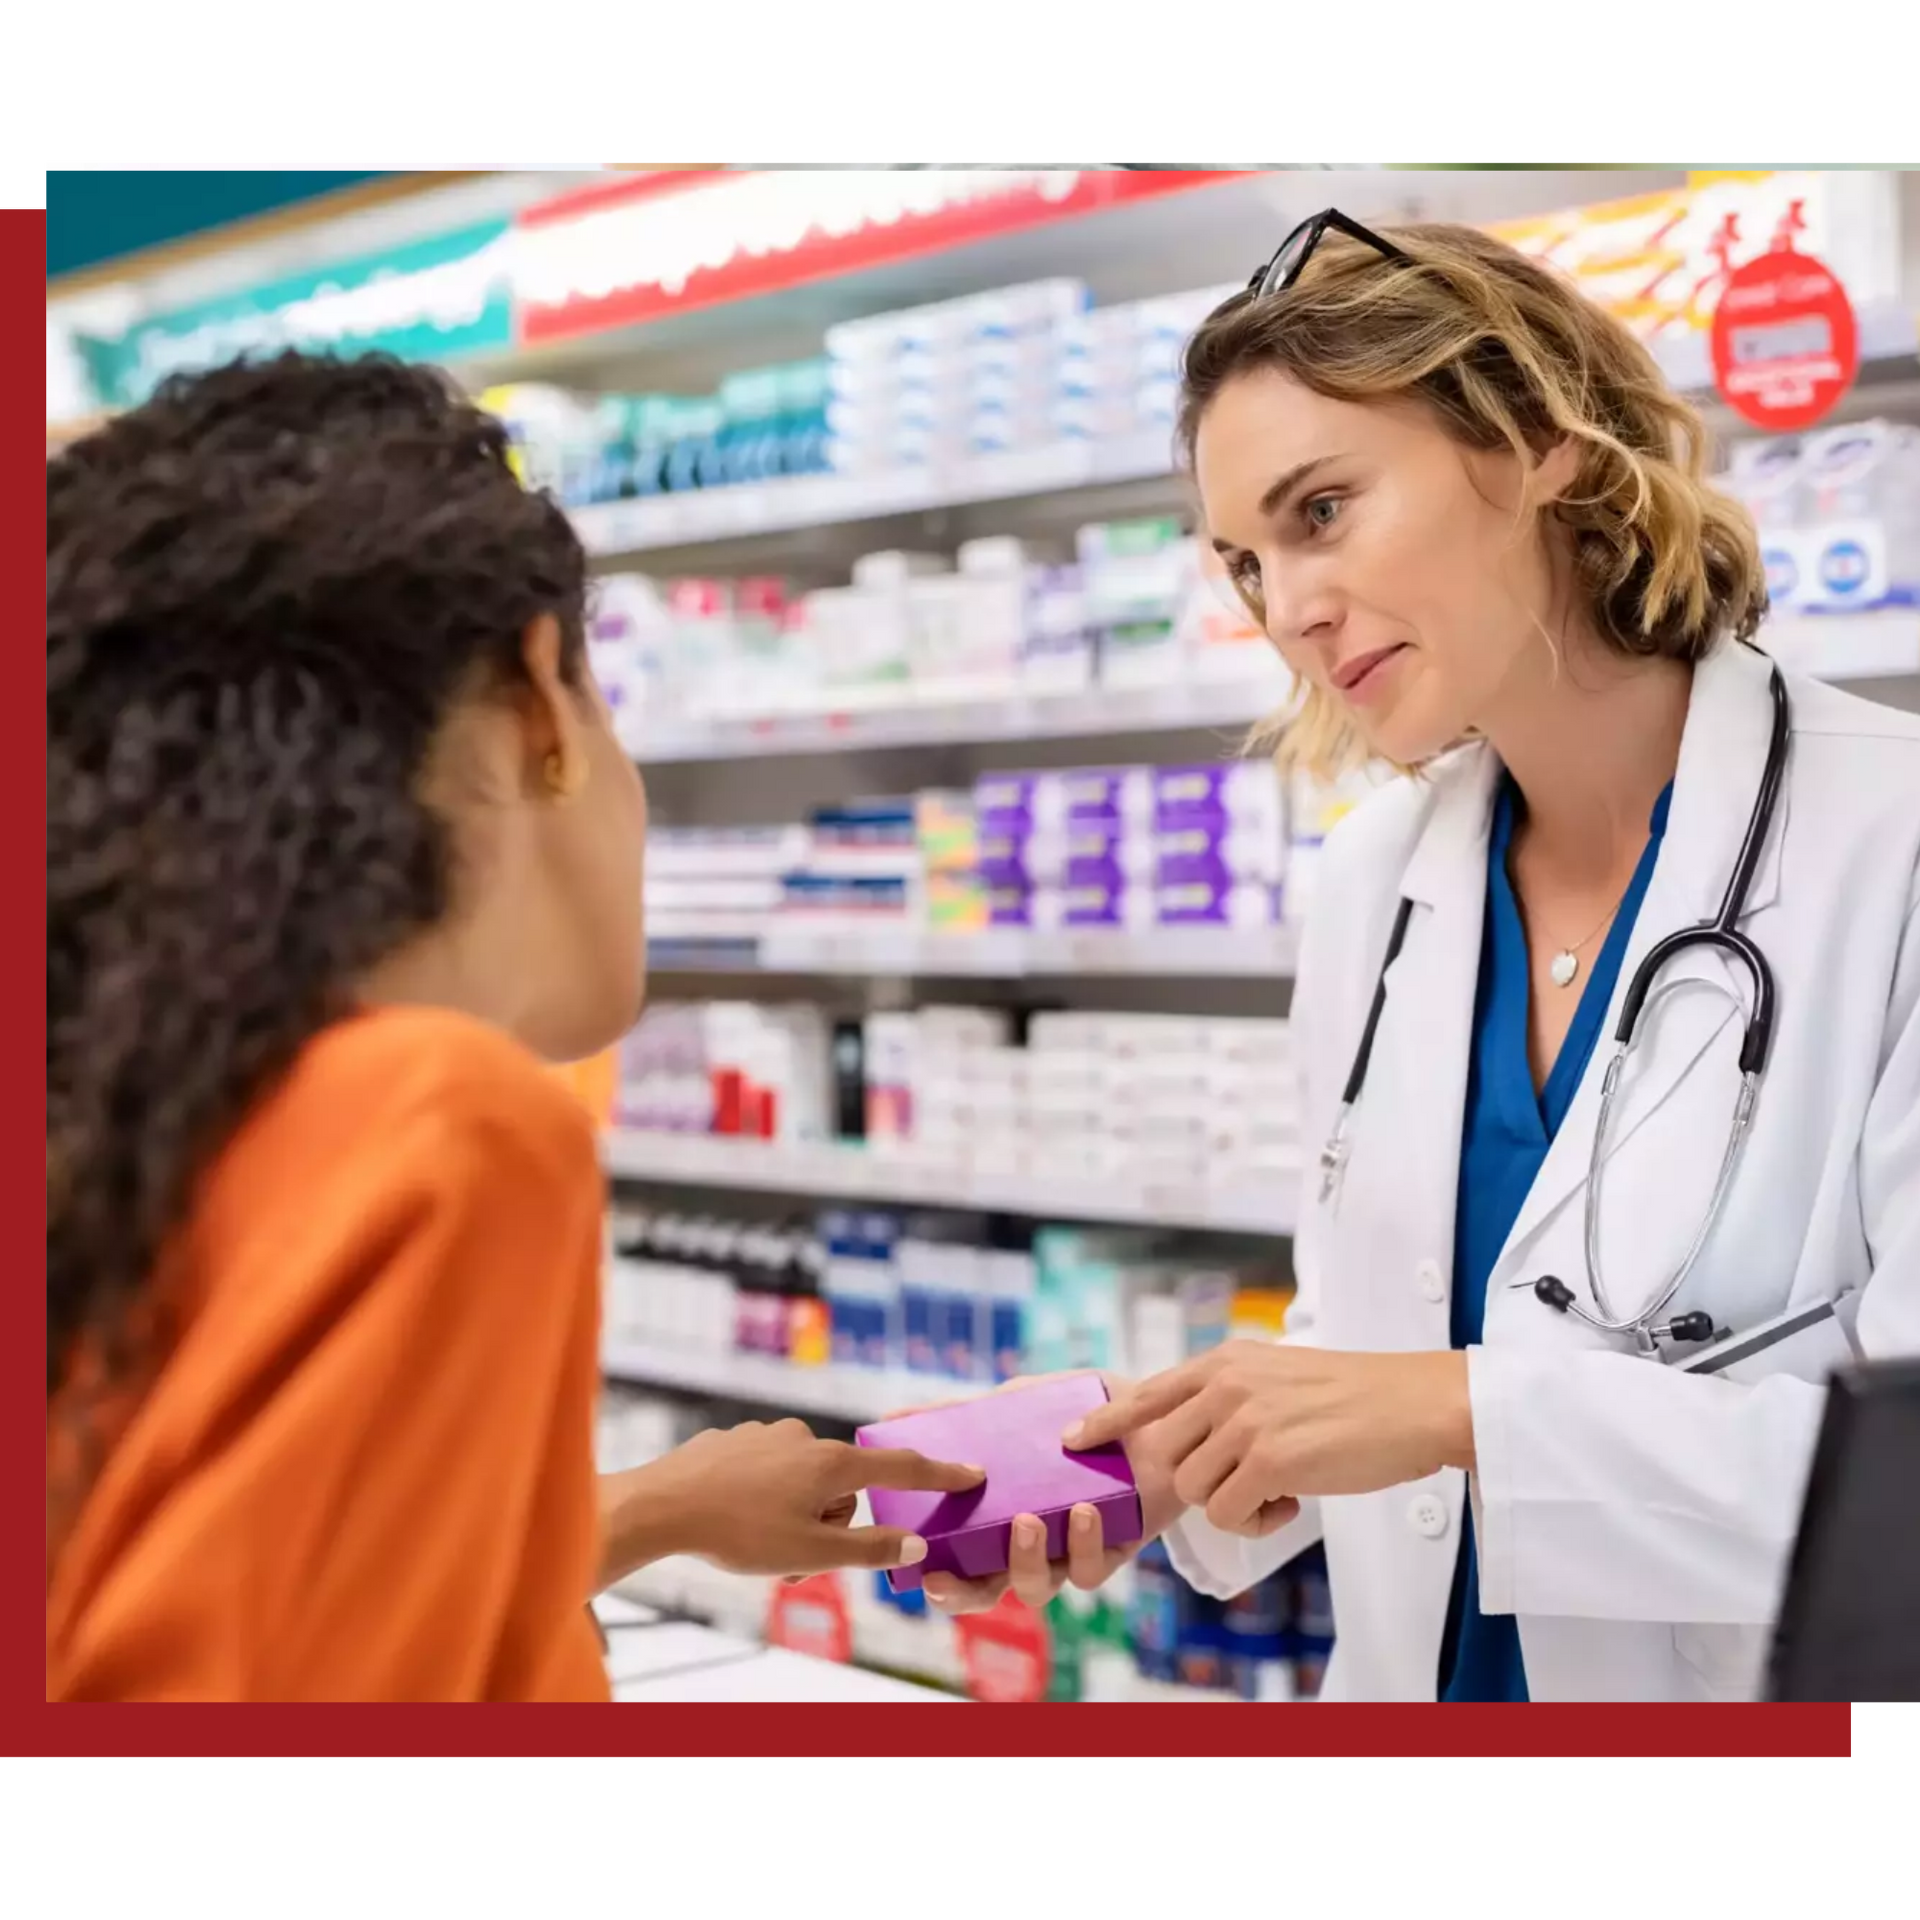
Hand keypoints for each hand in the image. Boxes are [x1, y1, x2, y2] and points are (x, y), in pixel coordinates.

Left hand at [617, 1419, 983, 1579]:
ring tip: (758, 1546)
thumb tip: (916, 1545)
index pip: (900, 1468)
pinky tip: (733, 1519)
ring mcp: (768, 1435)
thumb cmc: (738, 1533)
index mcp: (831, 1463)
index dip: (939, 1473)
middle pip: (843, 1489)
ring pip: (802, 1484)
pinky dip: (763, 1500)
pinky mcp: (735, 1440)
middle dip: (829, 1525)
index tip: (972, 1471)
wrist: (661, 1505)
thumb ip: (868, 1549)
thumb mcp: (811, 1553)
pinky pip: (767, 1474)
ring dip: (794, 1517)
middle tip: (796, 1559)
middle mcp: (805, 1438)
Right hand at [884, 1375, 1185, 1616]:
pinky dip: (1084, 1544)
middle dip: (963, 1593)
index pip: (959, 1564)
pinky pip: (1092, 1569)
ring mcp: (1070, 1551)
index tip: (920, 1572)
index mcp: (999, 1517)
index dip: (940, 1580)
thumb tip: (891, 1417)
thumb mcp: (1020, 1402)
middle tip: (946, 1577)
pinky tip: (1084, 1511)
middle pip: (987, 1591)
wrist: (1154, 1408)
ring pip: (1037, 1587)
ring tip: (1028, 1520)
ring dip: (1024, 1560)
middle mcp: (1031, 1544)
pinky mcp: (1114, 1550)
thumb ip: (964, 1412)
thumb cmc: (1082, 1410)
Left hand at [1063, 1343, 1473, 1537]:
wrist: (1412, 1404)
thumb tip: (1188, 1435)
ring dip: (1233, 1504)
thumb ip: (1229, 1394)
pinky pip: (1229, 1514)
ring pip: (1195, 1489)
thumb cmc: (1354, 1397)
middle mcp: (1226, 1385)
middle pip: (1169, 1456)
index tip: (1072, 1439)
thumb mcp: (1276, 1375)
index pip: (1148, 1392)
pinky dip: (1258, 1522)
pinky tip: (1292, 1502)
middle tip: (1252, 1481)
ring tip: (1279, 1488)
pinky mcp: (1268, 1459)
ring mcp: (1244, 1420)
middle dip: (1201, 1481)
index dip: (1107, 1420)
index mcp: (1226, 1361)